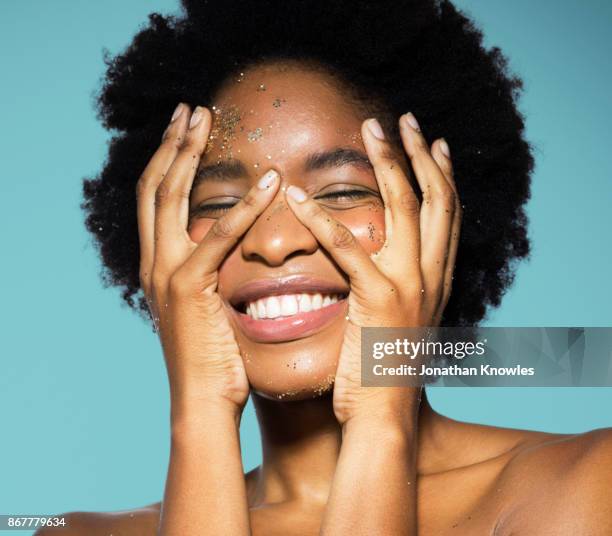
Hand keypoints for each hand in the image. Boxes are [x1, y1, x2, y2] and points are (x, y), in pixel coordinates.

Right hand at [137, 103, 279, 413]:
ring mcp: (166, 273)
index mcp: (158, 266)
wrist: (202, 400)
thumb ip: (211, 272)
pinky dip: (244, 207)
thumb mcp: (206, 306)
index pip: (156, 200)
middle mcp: (154, 263)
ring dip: (189, 153)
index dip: (167, 162)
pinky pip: (219, 236)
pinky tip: (269, 181)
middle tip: (191, 108)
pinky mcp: (189, 287)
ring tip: (206, 118)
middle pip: (154, 186)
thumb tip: (227, 248)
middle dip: (172, 143)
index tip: (185, 130)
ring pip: (171, 197)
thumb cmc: (214, 357)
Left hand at [284, 113, 461, 425]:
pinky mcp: (379, 301)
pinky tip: (299, 195)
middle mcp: (431, 277)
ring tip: (372, 129)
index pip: (447, 215)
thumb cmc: (381, 370)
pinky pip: (349, 249)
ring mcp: (409, 286)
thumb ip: (393, 287)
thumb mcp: (397, 321)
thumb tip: (375, 261)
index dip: (442, 175)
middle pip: (437, 200)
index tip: (432, 144)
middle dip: (422, 155)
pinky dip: (322, 220)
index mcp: (435, 280)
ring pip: (406, 209)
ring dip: (389, 164)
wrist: (384, 417)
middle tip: (406, 119)